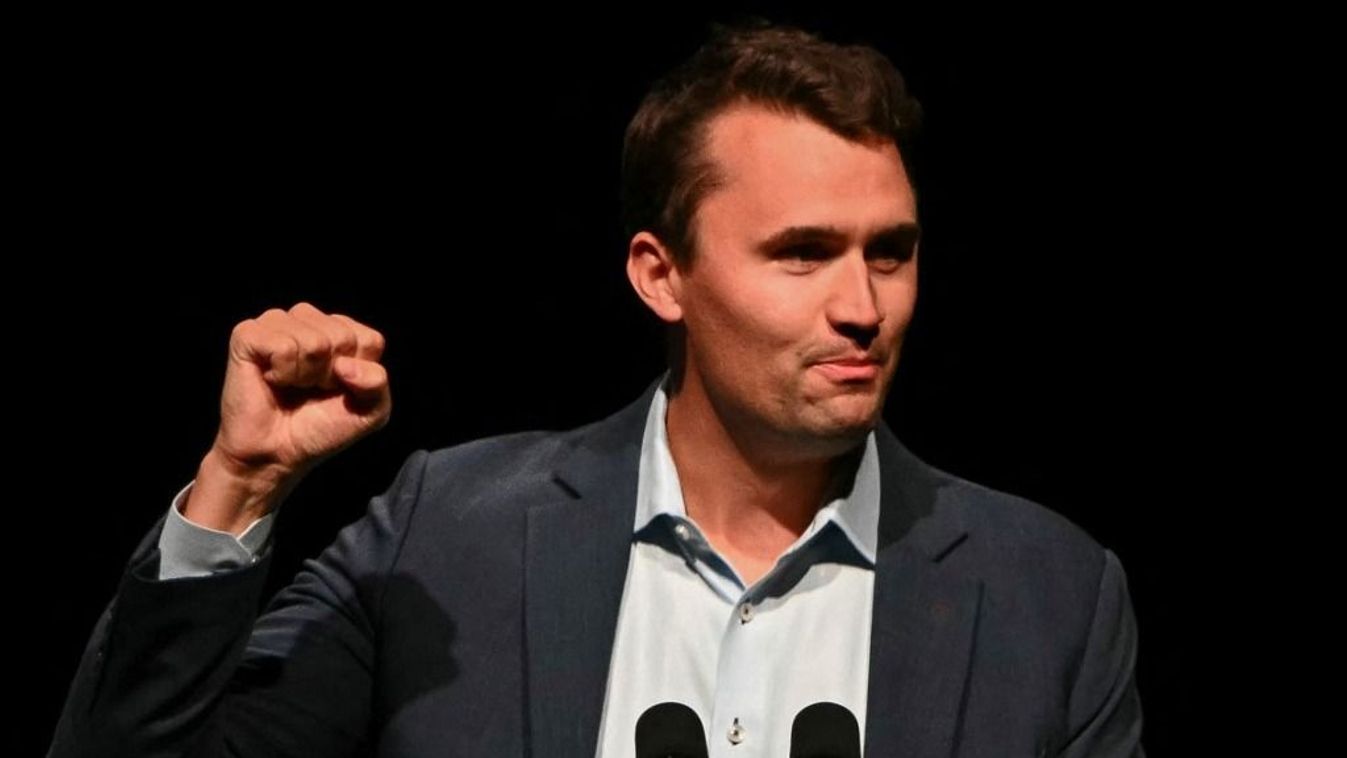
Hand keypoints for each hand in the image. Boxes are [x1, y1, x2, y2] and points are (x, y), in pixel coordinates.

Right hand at [182, 302, 391, 532]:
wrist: (276, 453)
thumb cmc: (320, 428)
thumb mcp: (369, 412)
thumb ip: (377, 383)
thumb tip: (345, 364)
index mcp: (341, 331)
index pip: (370, 340)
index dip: (358, 375)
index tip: (337, 390)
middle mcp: (309, 319)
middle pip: (342, 338)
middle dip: (330, 375)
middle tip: (310, 390)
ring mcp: (277, 323)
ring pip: (313, 343)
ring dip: (305, 376)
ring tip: (292, 385)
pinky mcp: (248, 334)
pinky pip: (282, 346)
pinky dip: (282, 372)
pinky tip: (272, 380)